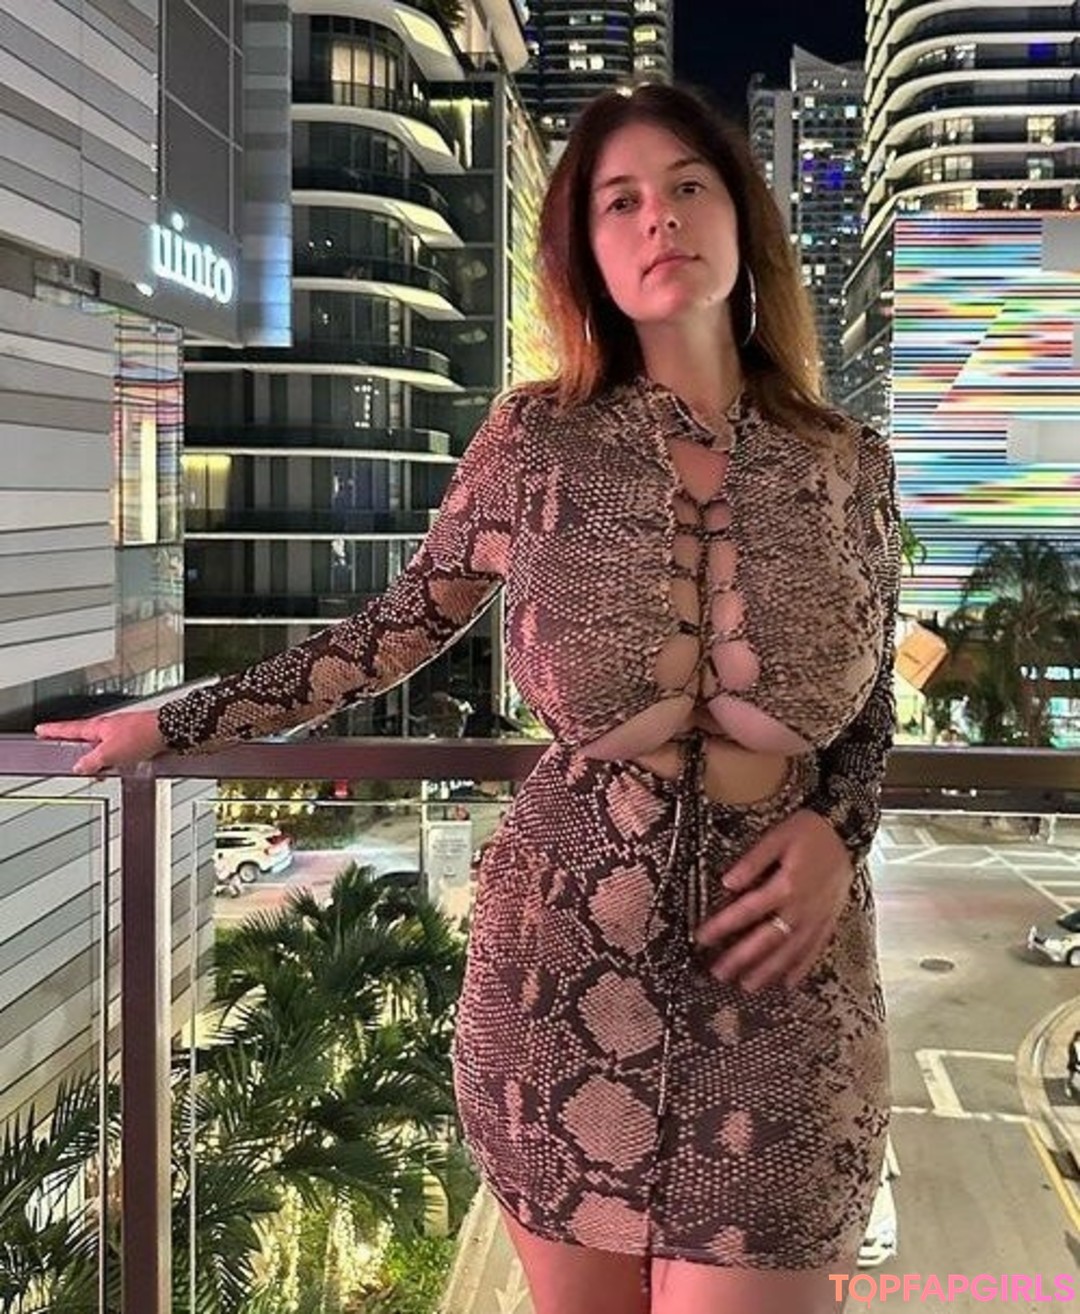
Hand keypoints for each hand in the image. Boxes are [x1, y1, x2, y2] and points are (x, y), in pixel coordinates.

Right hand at [34, 711, 166, 775]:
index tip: (41, 729)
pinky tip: (121, 768)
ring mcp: (122, 734)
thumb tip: (79, 767)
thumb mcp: (110, 753)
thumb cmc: (143, 733)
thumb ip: (92, 761)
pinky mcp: (135, 741)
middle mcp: (109, 728)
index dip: (53, 731)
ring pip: (103, 749)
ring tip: (101, 772)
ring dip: (100, 761)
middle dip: (80, 753)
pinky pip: (119, 753)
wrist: (169, 731)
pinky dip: (116, 761)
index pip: (69, 729)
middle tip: (74, 763)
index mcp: (98, 727)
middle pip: (86, 741)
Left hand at [694, 809, 852, 992]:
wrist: (847, 832)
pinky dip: (801, 968)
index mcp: (785, 886)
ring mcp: (817, 918)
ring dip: (768, 971)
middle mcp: (801, 908)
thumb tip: (727, 883)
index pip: (746, 911)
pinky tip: (788, 983)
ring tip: (747, 986)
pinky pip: (814, 950)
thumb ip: (753, 861)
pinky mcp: (829, 921)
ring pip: (790, 951)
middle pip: (766, 940)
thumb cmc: (809, 832)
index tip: (701, 938)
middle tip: (718, 973)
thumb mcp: (777, 837)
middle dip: (740, 958)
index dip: (722, 926)